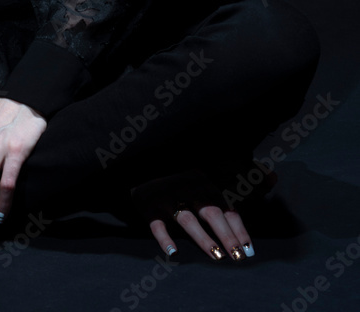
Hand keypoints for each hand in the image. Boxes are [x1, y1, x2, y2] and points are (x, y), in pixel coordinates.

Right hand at [130, 170, 254, 261]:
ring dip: (203, 238)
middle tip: (238, 257)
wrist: (145, 162)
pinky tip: (174, 252)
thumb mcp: (213, 167)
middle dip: (227, 235)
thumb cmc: (185, 170)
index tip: (249, 248)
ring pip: (188, 219)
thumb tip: (273, 176)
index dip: (239, 227)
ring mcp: (169, 197)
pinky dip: (164, 238)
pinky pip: (156, 223)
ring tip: (217, 256)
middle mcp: (189, 188)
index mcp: (206, 180)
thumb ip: (245, 173)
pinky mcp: (151, 206)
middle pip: (211, 212)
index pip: (226, 206)